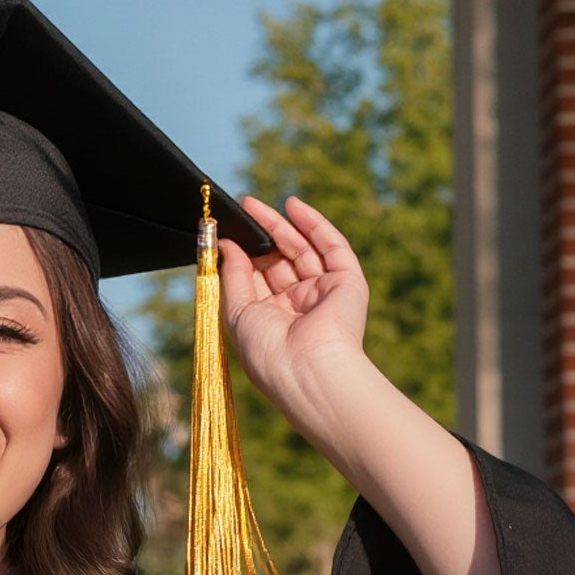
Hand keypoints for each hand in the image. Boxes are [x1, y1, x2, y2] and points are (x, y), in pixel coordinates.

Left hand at [217, 193, 372, 430]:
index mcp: (273, 321)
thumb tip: (226, 245)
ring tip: (255, 205)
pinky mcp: (347, 282)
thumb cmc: (267, 351)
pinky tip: (292, 205)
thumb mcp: (237, 312)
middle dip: (262, 235)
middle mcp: (299, 307)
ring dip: (282, 225)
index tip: (227, 233)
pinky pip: (332, 246)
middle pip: (280, 261)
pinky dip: (313, 224)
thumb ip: (232, 276)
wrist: (307, 369)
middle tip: (243, 209)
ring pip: (303, 250)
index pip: (258, 280)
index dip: (244, 255)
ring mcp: (324, 293)